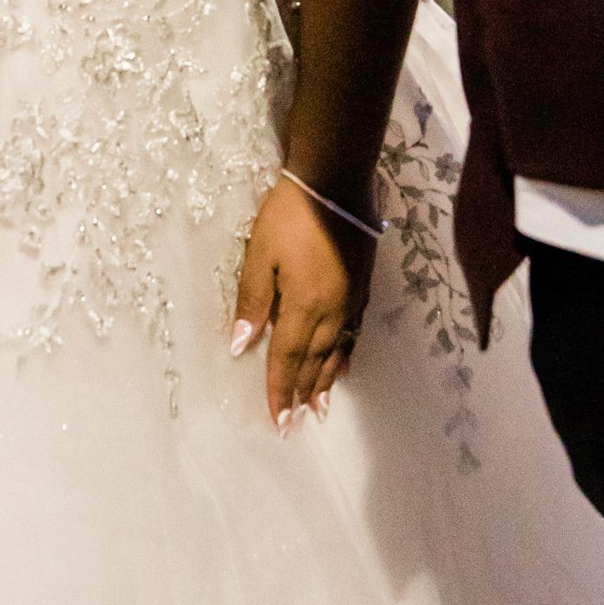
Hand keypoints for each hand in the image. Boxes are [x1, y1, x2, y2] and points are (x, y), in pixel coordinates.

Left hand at [229, 175, 373, 428]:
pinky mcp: (361, 287)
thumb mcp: (259, 254)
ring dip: (326, 382)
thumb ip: (252, 301)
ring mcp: (351, 300)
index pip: (287, 358)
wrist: (336, 181)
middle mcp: (332, 311)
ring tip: (319, 408)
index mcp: (304, 306)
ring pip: (337, 352)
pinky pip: (353, 333)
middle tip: (295, 423)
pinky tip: (345, 365)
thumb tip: (241, 346)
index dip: (280, 389)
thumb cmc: (290, 215)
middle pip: (315, 362)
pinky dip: (346, 355)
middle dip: (303, 394)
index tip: (276, 419)